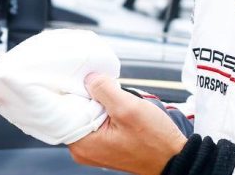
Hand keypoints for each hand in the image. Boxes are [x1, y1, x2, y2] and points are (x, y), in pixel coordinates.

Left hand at [68, 73, 186, 174]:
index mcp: (83, 143)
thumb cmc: (155, 141)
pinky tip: (116, 105)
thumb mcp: (128, 108)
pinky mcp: (104, 144)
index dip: (70, 90)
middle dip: (86, 94)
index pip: (61, 110)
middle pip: (73, 111)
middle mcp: (83, 149)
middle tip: (101, 84)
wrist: (173, 158)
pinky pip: (96, 121)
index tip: (76, 76)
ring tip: (114, 97)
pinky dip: (104, 110)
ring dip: (98, 101)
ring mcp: (93, 148)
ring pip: (86, 113)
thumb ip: (103, 89)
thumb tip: (89, 78)